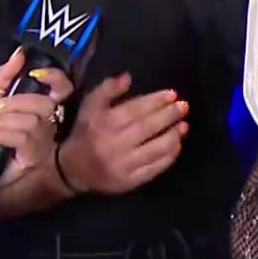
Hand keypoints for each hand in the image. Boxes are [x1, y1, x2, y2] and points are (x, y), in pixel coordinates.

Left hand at [0, 49, 74, 188]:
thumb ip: (5, 75)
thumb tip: (20, 53)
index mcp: (40, 106)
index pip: (62, 88)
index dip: (55, 78)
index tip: (35, 73)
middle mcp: (47, 123)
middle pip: (45, 105)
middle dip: (17, 102)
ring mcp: (43, 143)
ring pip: (32, 123)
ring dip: (4, 121)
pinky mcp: (34, 159)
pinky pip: (23, 140)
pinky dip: (0, 134)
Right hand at [58, 72, 188, 194]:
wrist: (73, 170)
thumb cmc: (86, 133)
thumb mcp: (90, 107)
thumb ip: (107, 89)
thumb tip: (127, 77)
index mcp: (105, 123)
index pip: (137, 109)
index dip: (157, 101)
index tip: (173, 94)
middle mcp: (115, 144)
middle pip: (148, 127)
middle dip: (169, 115)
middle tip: (184, 107)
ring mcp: (124, 165)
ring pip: (155, 149)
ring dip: (173, 136)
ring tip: (184, 125)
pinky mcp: (130, 182)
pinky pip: (154, 168)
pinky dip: (169, 157)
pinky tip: (176, 146)